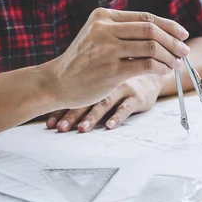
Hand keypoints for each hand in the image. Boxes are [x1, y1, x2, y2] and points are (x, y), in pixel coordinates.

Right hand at [44, 7, 189, 109]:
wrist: (57, 82)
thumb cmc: (83, 60)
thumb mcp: (97, 36)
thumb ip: (122, 31)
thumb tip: (161, 32)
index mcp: (103, 16)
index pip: (145, 18)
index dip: (168, 25)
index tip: (182, 34)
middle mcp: (105, 29)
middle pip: (151, 30)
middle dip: (174, 41)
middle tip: (184, 51)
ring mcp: (107, 49)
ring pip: (152, 47)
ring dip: (170, 56)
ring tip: (177, 63)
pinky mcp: (111, 70)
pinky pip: (146, 66)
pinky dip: (161, 68)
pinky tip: (164, 72)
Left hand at [46, 75, 162, 131]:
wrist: (152, 71)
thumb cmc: (123, 78)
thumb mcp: (105, 78)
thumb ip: (87, 87)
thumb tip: (58, 104)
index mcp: (94, 79)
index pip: (74, 96)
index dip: (61, 110)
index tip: (49, 125)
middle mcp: (106, 82)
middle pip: (86, 100)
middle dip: (71, 115)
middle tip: (60, 129)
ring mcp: (122, 89)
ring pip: (104, 103)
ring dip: (92, 117)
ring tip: (82, 129)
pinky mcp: (137, 97)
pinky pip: (126, 107)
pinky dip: (117, 117)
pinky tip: (109, 126)